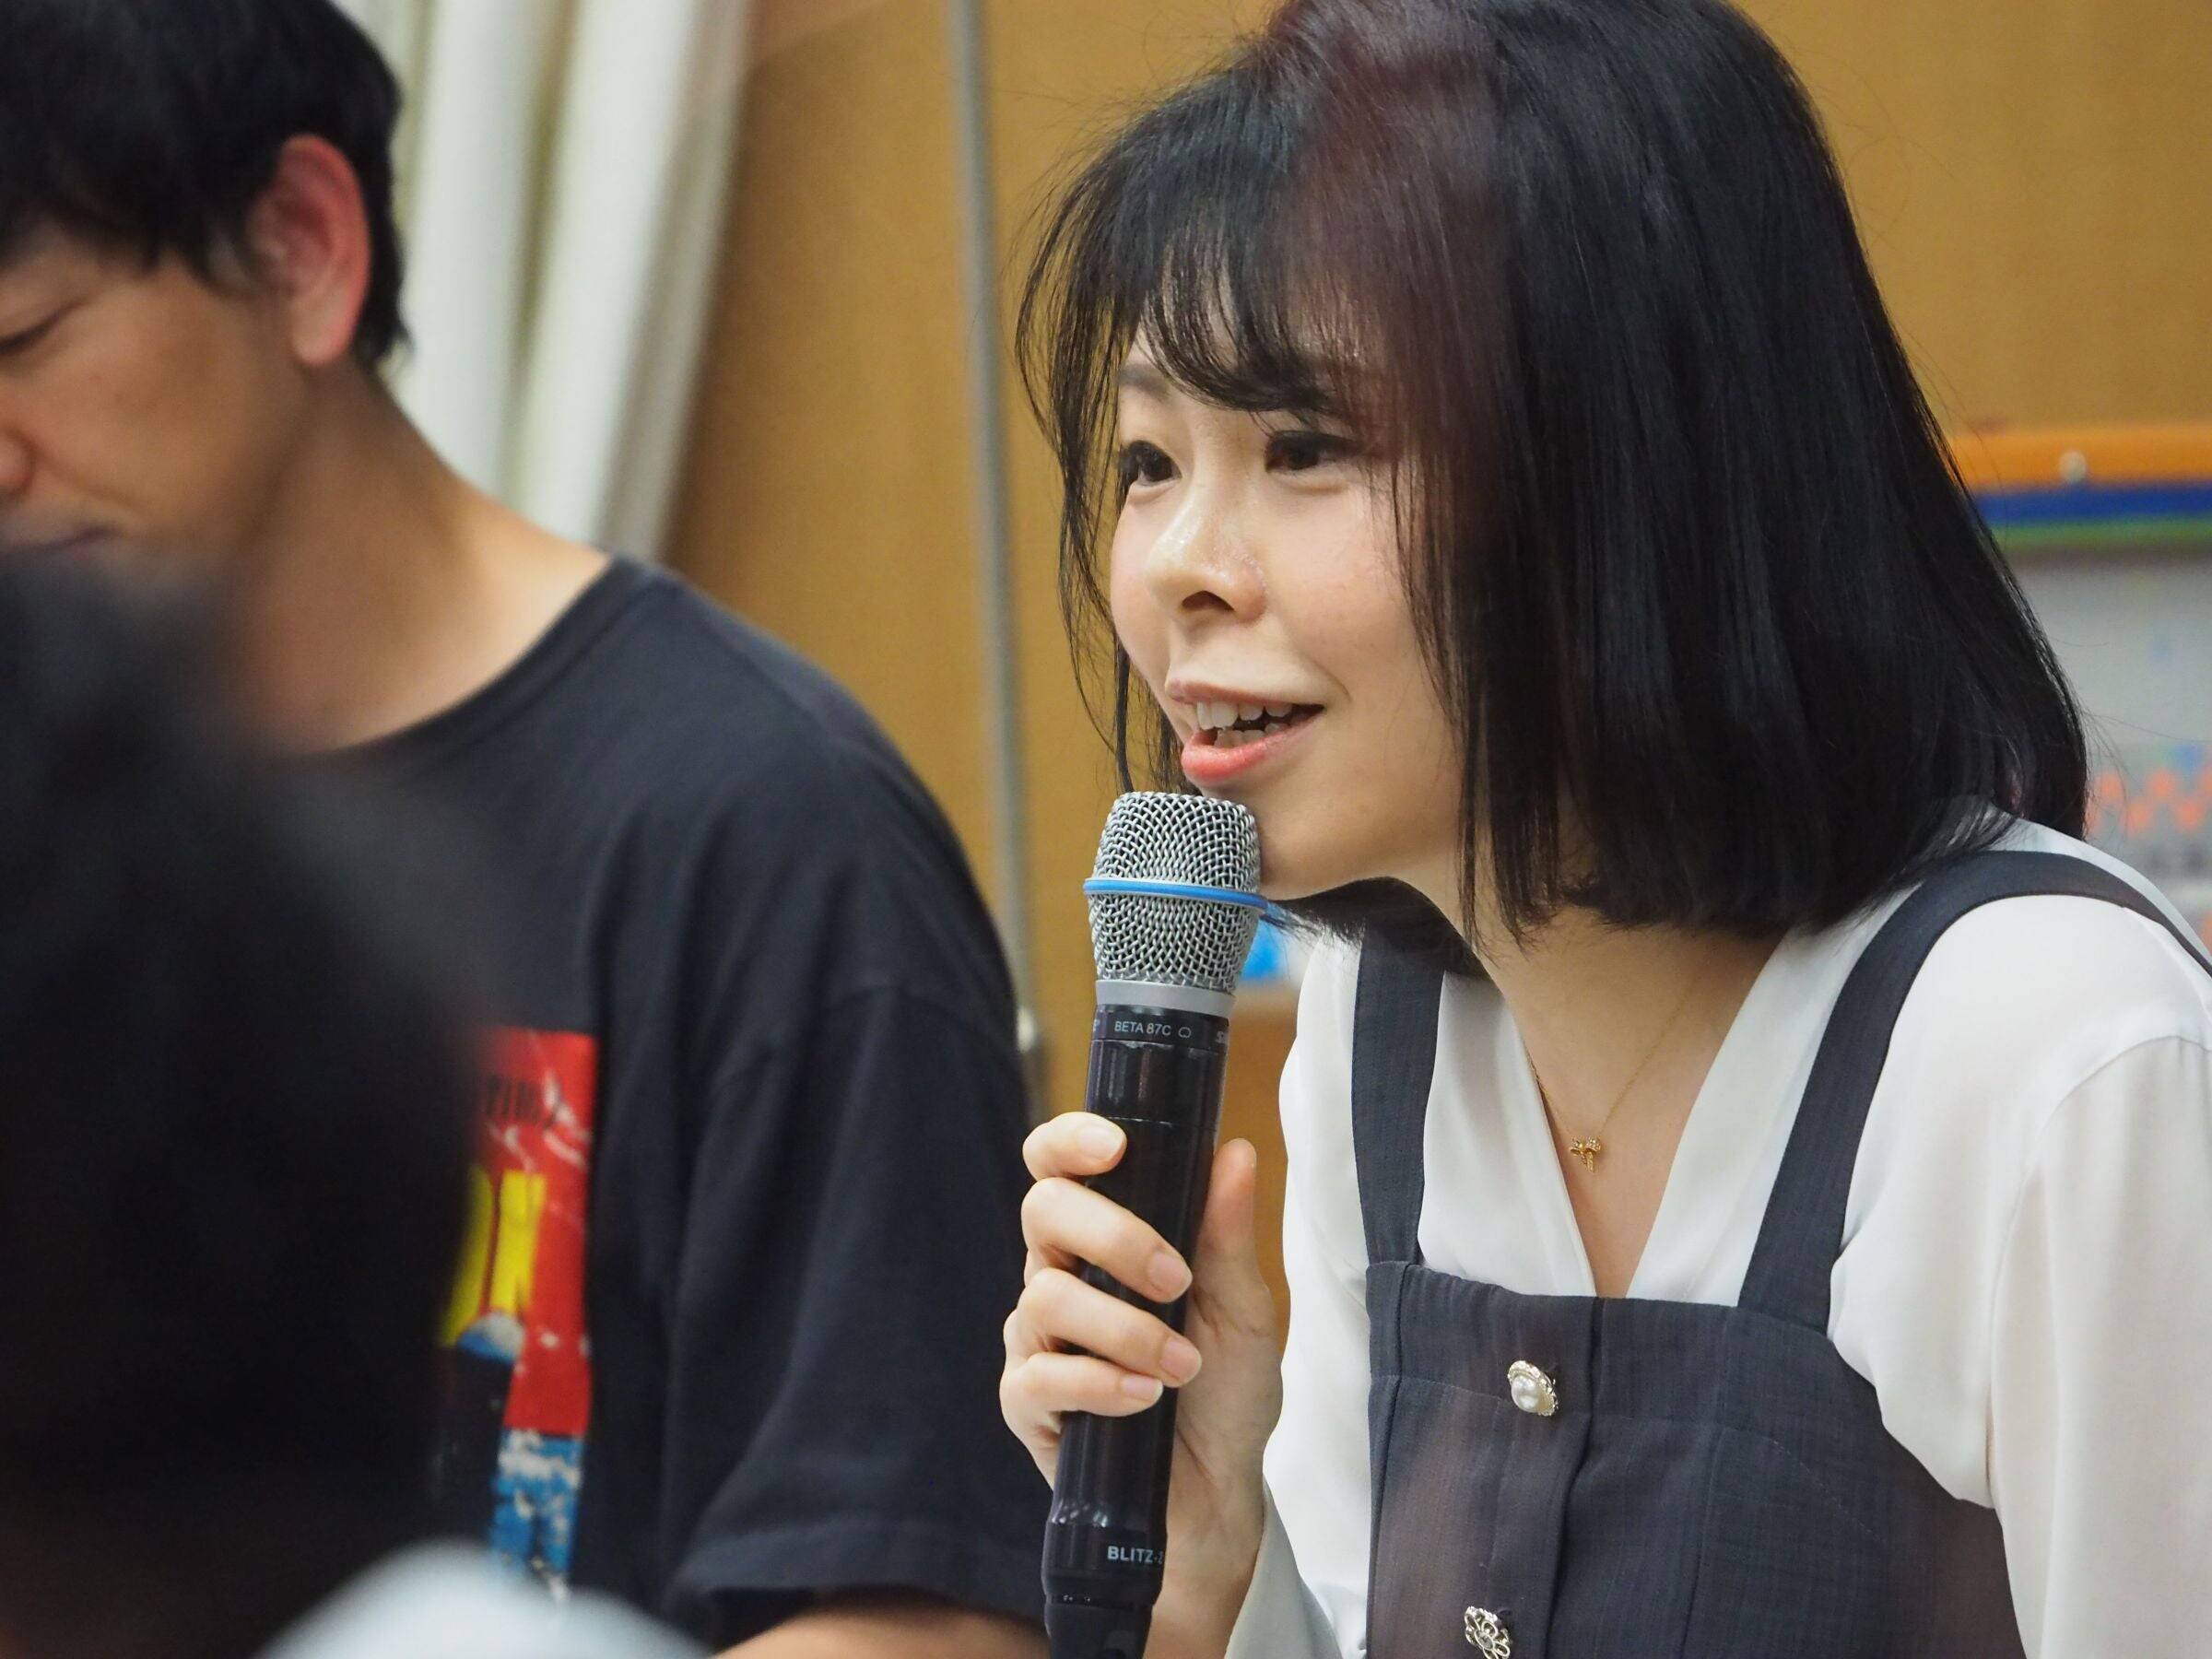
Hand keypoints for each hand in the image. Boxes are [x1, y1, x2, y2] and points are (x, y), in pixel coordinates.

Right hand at [1000, 1114, 1282, 1654]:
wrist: (1219, 1492)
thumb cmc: (1226, 1392)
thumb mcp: (1244, 1309)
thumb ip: (1227, 1233)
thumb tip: (1234, 1152)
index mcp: (1102, 1239)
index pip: (1057, 1166)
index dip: (1069, 1142)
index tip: (1115, 1147)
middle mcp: (1058, 1275)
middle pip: (1043, 1210)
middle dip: (1112, 1235)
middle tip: (1175, 1279)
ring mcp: (1036, 1338)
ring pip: (1047, 1296)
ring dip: (1124, 1329)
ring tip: (1181, 1367)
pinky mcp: (1027, 1400)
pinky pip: (1041, 1374)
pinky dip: (1099, 1383)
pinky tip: (1142, 1399)